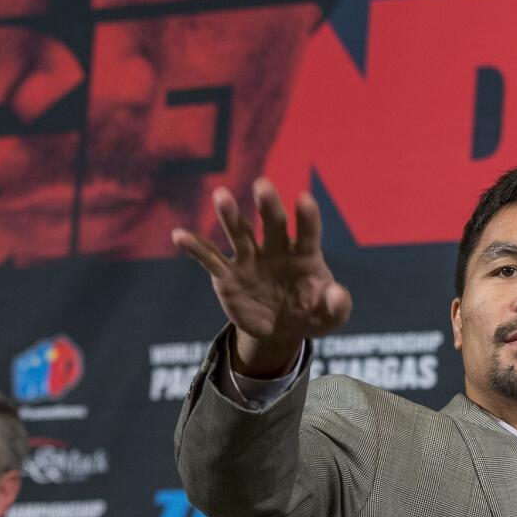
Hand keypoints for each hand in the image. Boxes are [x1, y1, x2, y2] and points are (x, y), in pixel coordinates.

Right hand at [172, 177, 351, 375]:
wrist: (281, 331)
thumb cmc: (310, 314)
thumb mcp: (329, 317)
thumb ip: (337, 306)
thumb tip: (337, 295)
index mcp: (305, 255)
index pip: (308, 232)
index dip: (307, 217)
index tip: (304, 199)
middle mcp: (277, 249)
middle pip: (273, 223)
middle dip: (268, 205)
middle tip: (263, 185)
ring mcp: (250, 260)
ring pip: (240, 233)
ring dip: (230, 215)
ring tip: (221, 196)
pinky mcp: (227, 276)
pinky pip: (210, 259)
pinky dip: (195, 247)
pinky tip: (179, 235)